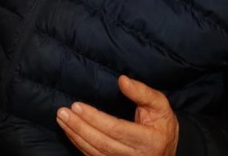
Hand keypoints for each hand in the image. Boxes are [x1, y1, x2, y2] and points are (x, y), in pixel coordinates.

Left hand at [57, 75, 178, 155]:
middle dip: (79, 127)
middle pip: (102, 143)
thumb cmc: (161, 125)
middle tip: (62, 113)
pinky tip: (70, 132)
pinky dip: (79, 145)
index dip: (95, 118)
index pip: (117, 129)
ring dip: (75, 136)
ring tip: (61, 119)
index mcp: (149, 141)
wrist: (165, 152)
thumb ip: (142, 93)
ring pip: (96, 153)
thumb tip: (122, 80)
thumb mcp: (160, 106)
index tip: (76, 106)